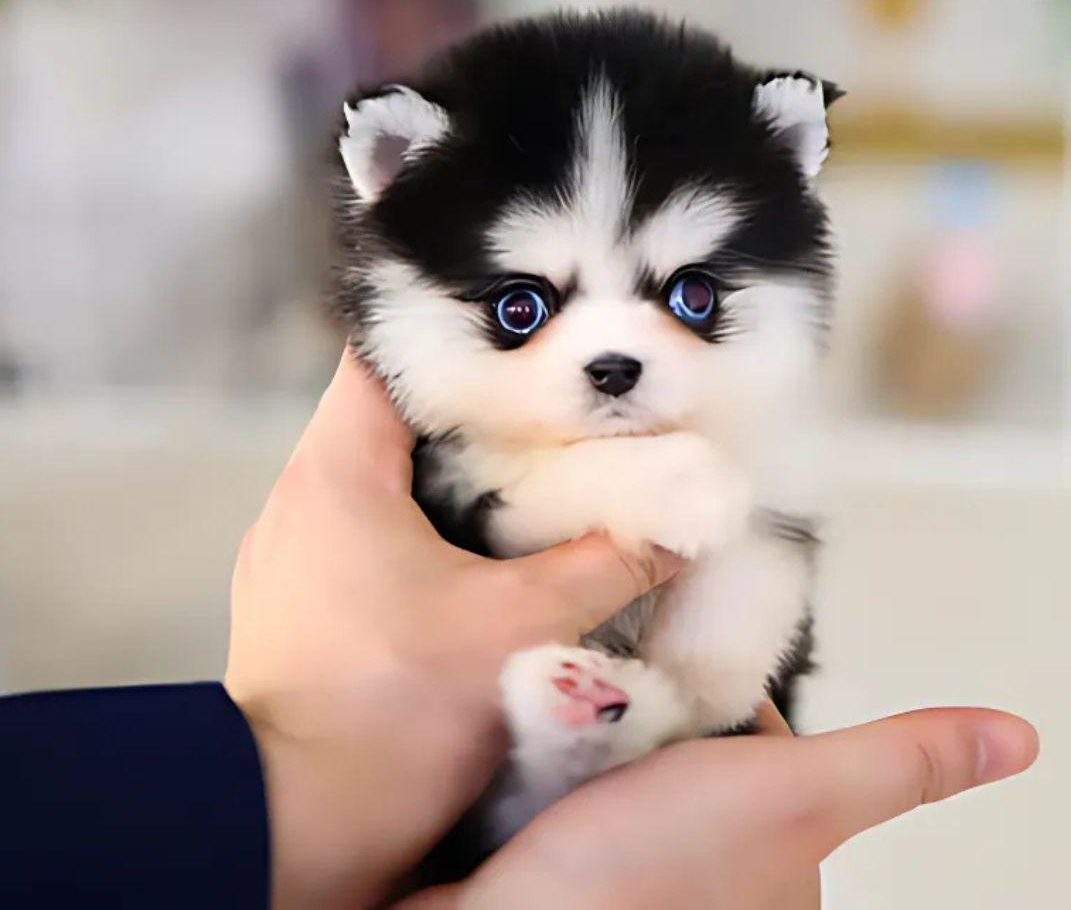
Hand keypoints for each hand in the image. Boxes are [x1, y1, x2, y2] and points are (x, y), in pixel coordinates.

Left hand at [224, 351, 682, 907]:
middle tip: (546, 407)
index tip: (524, 344)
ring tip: (525, 470)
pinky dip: (422, 522)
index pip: (384, 355)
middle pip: (389, 413)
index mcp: (335, 474)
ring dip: (449, 470)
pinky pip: (365, 529)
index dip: (455, 336)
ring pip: (379, 474)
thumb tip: (680, 523)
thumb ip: (607, 563)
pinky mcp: (301, 600)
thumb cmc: (392, 720)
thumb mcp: (520, 628)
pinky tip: (480, 549)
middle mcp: (299, 499)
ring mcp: (293, 552)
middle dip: (470, 407)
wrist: (295, 832)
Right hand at [407, 701, 1036, 908]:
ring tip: (578, 674)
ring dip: (605, 706)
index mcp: (780, 852)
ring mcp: (637, 853)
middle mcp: (712, 861)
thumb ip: (895, 764)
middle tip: (618, 657)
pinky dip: (565, 735)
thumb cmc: (649, 876)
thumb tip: (1018, 742)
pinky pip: (576, 763)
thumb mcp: (792, 795)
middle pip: (693, 733)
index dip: (726, 680)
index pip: (764, 732)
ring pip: (630, 745)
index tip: (687, 644)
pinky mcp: (570, 843)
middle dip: (659, 690)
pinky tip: (549, 714)